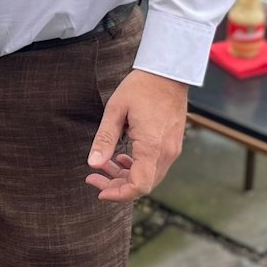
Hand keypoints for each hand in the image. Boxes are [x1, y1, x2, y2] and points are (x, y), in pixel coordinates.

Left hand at [85, 70, 188, 201]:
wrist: (168, 72)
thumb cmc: (141, 87)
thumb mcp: (115, 110)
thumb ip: (104, 139)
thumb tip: (93, 163)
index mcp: (152, 146)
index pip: (139, 185)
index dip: (118, 194)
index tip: (99, 189)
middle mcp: (166, 152)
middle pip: (143, 185)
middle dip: (117, 186)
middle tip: (94, 177)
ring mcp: (172, 149)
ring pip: (150, 177)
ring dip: (127, 177)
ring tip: (106, 166)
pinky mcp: (173, 144)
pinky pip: (156, 166)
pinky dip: (138, 168)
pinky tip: (123, 158)